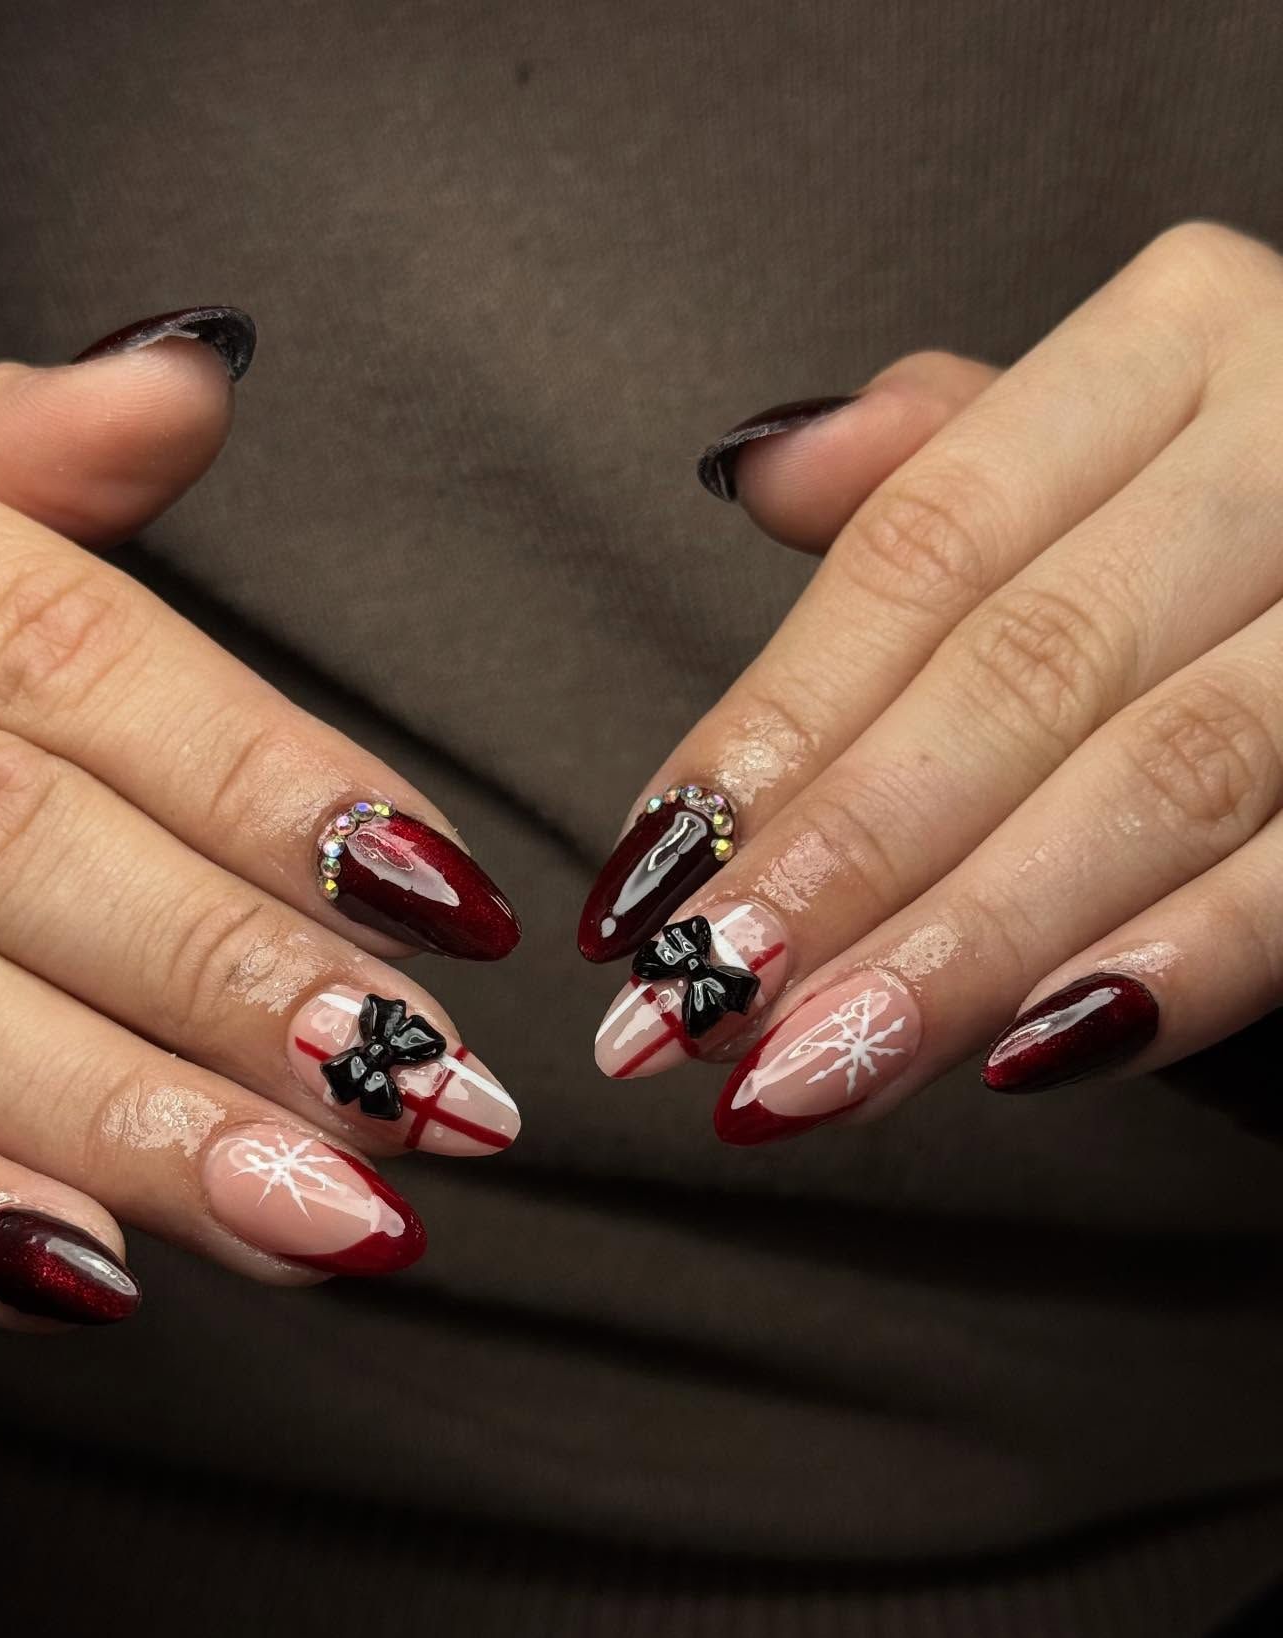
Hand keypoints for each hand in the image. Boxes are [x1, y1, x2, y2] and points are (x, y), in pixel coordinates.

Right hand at [0, 310, 519, 1325]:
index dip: (262, 779)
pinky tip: (85, 1275)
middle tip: (427, 1090)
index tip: (448, 900)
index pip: (63, 649)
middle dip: (228, 975)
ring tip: (328, 1217)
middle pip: (3, 835)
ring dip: (124, 1122)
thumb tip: (191, 375)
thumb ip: (5, 466)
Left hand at [581, 222, 1282, 1140]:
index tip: (640, 885)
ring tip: (811, 1070)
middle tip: (699, 1005)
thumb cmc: (1262, 523)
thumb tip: (760, 463)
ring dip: (967, 943)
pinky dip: (1180, 962)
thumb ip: (950, 464)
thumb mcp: (1128, 440)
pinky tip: (1028, 1054)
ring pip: (1162, 776)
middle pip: (1023, 667)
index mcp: (1180, 343)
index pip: (923, 549)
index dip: (772, 727)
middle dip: (844, 858)